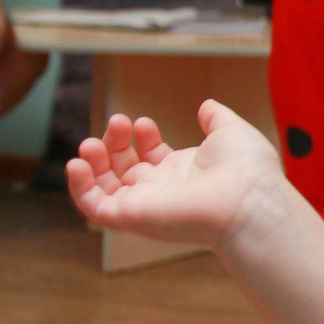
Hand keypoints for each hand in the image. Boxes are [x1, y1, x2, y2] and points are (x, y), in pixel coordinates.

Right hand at [67, 103, 289, 250]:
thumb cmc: (246, 168)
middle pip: (125, 169)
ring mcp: (145, 205)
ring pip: (105, 188)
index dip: (142, 137)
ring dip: (93, 163)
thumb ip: (216, 117)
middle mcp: (163, 191)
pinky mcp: (131, 217)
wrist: (247, 199)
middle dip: (115, 143)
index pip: (152, 157)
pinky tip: (76, 164)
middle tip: (118, 123)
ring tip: (90, 143)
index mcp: (184, 173)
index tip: (143, 123)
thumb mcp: (230, 131)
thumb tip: (206, 106)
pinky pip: (94, 208)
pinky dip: (79, 188)